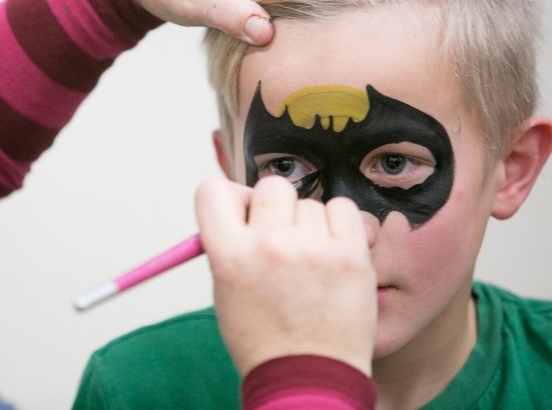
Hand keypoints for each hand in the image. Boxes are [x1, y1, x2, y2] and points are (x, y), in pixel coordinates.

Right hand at [196, 176, 376, 376]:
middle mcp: (268, 245)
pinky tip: (332, 251)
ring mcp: (312, 249)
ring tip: (309, 260)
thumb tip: (245, 202)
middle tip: (280, 237)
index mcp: (228, 254)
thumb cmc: (265, 337)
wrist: (308, 377)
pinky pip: (344, 209)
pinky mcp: (351, 255)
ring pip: (310, 202)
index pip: (213, 190)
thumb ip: (230, 241)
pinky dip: (339, 224)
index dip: (229, 198)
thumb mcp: (225, 289)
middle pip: (270, 186)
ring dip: (309, 223)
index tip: (242, 211)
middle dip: (274, 207)